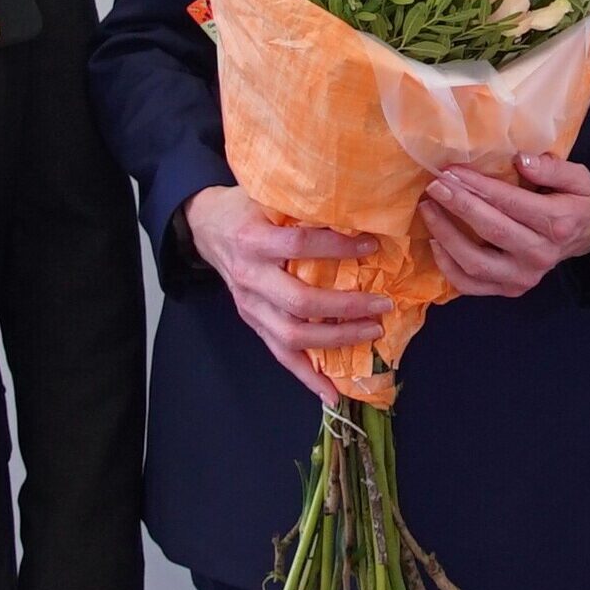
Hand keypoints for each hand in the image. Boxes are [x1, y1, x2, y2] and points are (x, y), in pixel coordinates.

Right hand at [184, 185, 384, 406]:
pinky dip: (307, 378)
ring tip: (372, 332)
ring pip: (292, 336)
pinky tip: (332, 394)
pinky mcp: (252, 323)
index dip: (337, 248)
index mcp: (253, 239)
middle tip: (383, 304)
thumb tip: (357, 207)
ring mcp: (249, 306)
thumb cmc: (246, 207)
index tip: (371, 248)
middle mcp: (250, 277)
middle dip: (346, 307)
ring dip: (337, 340)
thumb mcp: (268, 195)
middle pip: (300, 302)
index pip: (300, 244)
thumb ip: (303, 203)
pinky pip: (281, 356)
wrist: (206, 227)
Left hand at [419, 154, 589, 297]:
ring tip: (428, 208)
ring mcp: (523, 278)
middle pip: (491, 230)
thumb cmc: (574, 201)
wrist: (583, 237)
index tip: (451, 170)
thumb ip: (553, 167)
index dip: (478, 186)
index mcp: (558, 224)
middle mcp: (541, 255)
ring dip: (446, 234)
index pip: (511, 203)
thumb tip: (520, 160)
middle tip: (434, 185)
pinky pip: (470, 285)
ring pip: (475, 262)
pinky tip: (435, 241)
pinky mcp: (509, 290)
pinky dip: (447, 266)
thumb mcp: (577, 177)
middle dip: (458, 205)